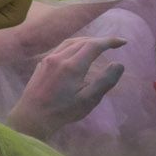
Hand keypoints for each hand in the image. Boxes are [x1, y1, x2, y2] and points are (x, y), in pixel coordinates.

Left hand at [7, 35, 126, 139]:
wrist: (32, 115)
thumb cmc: (63, 110)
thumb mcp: (89, 100)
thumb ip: (105, 81)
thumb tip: (119, 64)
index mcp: (72, 65)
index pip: (94, 45)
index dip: (110, 41)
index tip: (123, 42)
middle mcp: (59, 57)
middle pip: (82, 41)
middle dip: (99, 40)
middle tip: (114, 44)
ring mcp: (48, 59)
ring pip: (69, 42)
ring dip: (86, 40)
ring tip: (99, 45)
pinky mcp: (42, 64)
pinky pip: (60, 48)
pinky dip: (74, 45)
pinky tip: (78, 53)